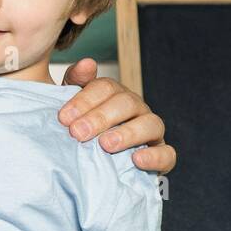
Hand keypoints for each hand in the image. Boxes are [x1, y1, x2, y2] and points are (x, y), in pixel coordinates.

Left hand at [57, 59, 176, 173]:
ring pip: (150, 124)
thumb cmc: (82, 135)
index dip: (84, 100)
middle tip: (78, 133)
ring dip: (128, 133)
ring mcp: (151, 133)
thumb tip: (86, 63)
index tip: (64, 118)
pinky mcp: (161, 157)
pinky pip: (167, 154)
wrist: (92, 167)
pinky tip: (136, 160)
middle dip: (100, 117)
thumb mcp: (72, 110)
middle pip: (126, 103)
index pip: (105, 88)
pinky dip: (154, 156)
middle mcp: (136, 110)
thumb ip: (75, 83)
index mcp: (115, 96)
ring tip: (106, 145)